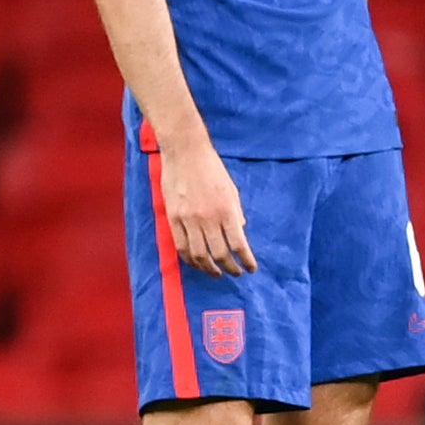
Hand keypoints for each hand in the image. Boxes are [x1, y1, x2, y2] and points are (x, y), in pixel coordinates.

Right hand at [159, 135, 255, 276]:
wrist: (185, 152)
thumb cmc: (211, 168)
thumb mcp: (231, 189)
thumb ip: (235, 212)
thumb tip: (239, 231)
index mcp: (226, 210)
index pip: (239, 245)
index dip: (246, 261)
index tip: (251, 268)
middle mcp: (208, 218)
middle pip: (220, 254)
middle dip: (230, 268)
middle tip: (235, 273)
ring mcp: (189, 219)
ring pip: (199, 255)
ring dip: (209, 268)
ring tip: (216, 273)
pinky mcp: (173, 217)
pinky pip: (181, 246)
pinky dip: (190, 259)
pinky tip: (197, 263)